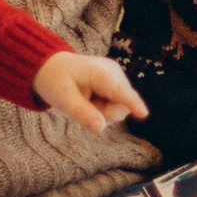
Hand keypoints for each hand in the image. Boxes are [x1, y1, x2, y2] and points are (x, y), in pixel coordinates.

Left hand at [35, 52, 149, 132]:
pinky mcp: (117, 85)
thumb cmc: (55, 81)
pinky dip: (104, 108)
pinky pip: (117, 105)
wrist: (53, 68)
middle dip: (106, 114)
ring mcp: (118, 78)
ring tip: (86, 102)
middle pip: (122, 105)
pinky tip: (92, 100)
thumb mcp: (63, 99)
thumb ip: (82, 113)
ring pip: (121, 108)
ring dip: (104, 112)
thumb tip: (100, 128)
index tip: (143, 114)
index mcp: (100, 73)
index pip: (120, 90)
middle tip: (84, 107)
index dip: (132, 103)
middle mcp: (115, 73)